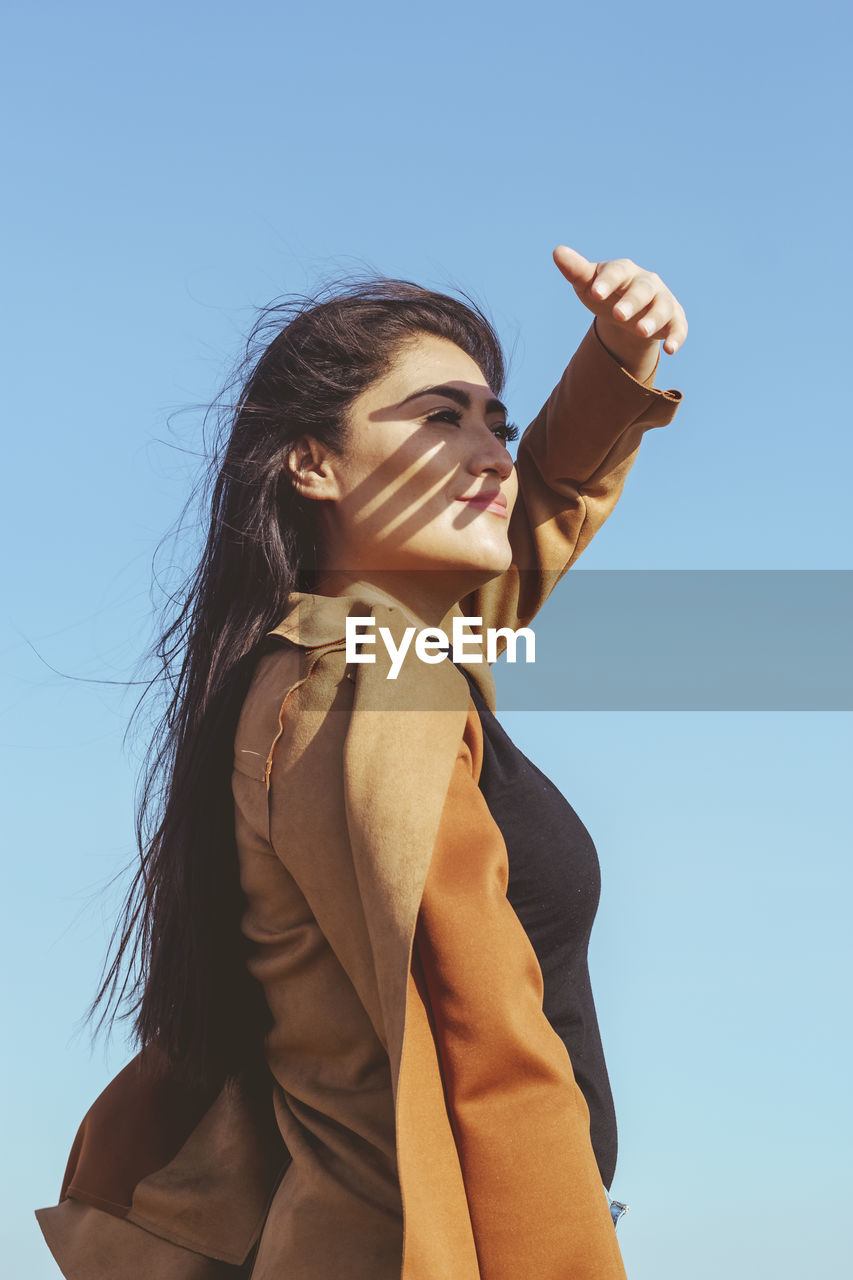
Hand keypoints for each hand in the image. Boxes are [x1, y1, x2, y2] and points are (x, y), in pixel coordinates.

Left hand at [552, 246, 686, 378]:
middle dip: (632, 301)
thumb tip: (557, 251)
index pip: (616, 272)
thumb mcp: (589, 284)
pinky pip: (678, 327)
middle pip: (642, 289)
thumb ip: (576, 271)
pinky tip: (670, 350)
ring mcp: (662, 300)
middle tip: (618, 315)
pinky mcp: (674, 319)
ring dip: (653, 319)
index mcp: (624, 271)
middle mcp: (647, 282)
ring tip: (640, 331)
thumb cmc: (606, 294)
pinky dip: (676, 337)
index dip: (607, 282)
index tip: (595, 293)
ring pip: (662, 308)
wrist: (628, 313)